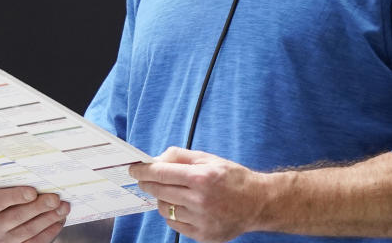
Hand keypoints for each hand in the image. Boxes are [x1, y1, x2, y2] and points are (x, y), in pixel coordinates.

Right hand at [0, 186, 69, 242]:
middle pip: (16, 216)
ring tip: (63, 207)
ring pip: (29, 229)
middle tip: (55, 198)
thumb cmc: (15, 199)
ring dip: (49, 218)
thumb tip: (43, 180)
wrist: (16, 217)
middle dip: (39, 206)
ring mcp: (4, 240)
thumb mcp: (11, 190)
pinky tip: (59, 220)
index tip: (33, 191)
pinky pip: (36, 241)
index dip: (15, 195)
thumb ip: (21, 185)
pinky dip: (50, 230)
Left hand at [129, 147, 265, 242]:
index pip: (161, 173)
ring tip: (168, 192)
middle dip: (147, 183)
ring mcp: (201, 220)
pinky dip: (172, 214)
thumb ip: (181, 156)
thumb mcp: (209, 159)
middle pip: (159, 191)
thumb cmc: (233, 178)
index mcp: (201, 177)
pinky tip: (180, 206)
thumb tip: (156, 159)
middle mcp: (200, 200)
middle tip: (143, 179)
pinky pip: (175, 224)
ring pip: (165, 209)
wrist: (258, 203)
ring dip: (161, 199)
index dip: (143, 171)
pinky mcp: (203, 235)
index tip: (134, 169)